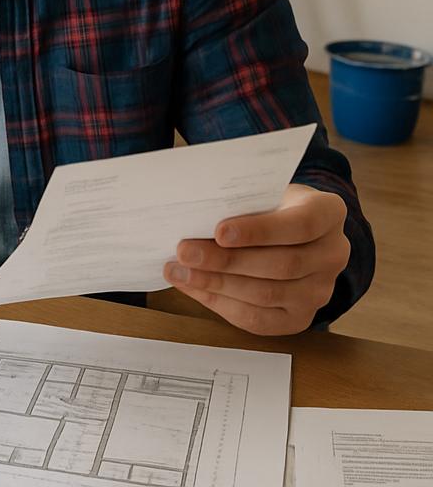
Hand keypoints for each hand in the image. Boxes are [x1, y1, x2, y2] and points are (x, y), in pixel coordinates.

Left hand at [163, 184, 349, 334]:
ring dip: (216, 284)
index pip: (299, 225)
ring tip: (179, 270)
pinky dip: (220, 303)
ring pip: (266, 294)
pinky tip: (193, 287)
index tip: (219, 232)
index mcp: (329, 214)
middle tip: (184, 251)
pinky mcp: (301, 317)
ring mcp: (320, 291)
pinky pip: (259, 320)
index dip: (259, 231)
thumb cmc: (269, 205)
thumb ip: (241, 201)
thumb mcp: (263, 191)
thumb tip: (193, 216)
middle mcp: (333, 254)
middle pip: (281, 265)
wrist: (291, 232)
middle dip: (225, 261)